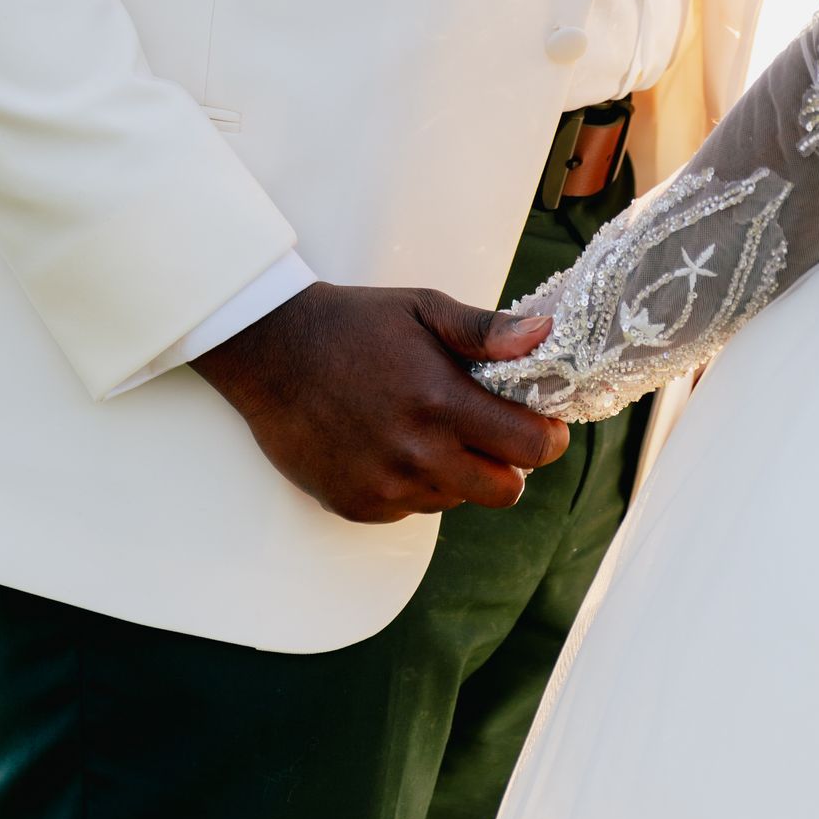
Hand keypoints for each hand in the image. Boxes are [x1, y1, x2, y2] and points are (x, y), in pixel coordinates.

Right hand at [193, 283, 567, 522]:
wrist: (270, 353)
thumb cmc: (352, 325)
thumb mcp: (424, 310)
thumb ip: (487, 330)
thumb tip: (545, 335)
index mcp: (442, 402)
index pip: (531, 448)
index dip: (548, 437)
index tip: (542, 424)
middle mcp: (418, 454)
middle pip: (505, 491)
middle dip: (510, 464)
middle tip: (489, 431)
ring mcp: (386, 487)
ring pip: (457, 500)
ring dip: (458, 473)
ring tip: (426, 428)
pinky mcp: (357, 506)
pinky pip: (411, 509)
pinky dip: (414, 484)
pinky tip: (389, 444)